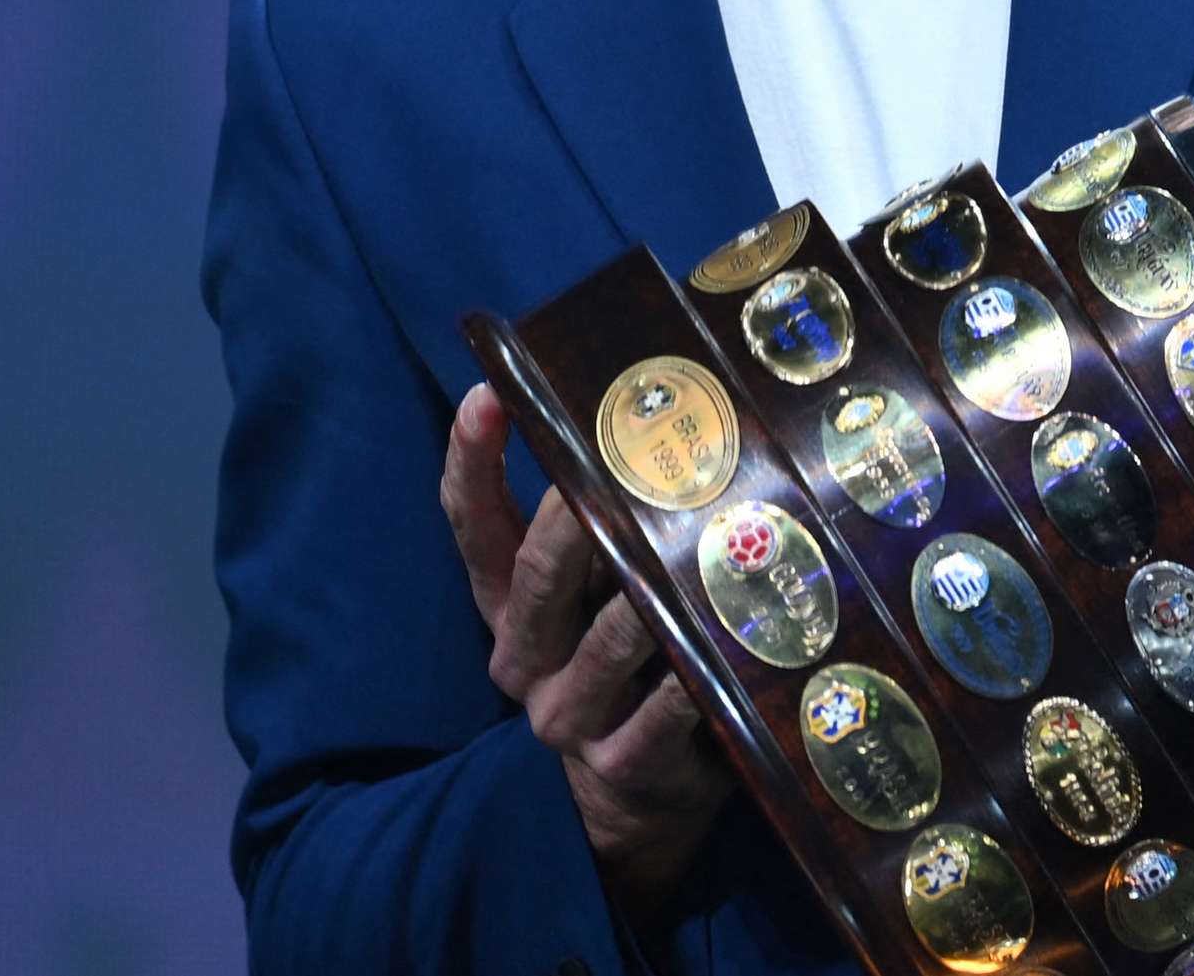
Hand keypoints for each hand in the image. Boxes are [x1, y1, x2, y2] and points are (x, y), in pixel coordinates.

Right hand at [441, 383, 736, 915]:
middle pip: (538, 577)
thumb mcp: (598, 595)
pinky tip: (720, 644)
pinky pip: (664, 712)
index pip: (473, 527)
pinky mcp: (624, 764)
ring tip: (693, 542)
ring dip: (650, 593)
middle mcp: (524, 660)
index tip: (487, 394)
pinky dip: (690, 677)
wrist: (633, 800)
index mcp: (507, 609)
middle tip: (617, 459)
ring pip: (608, 640)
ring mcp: (569, 716)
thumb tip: (653, 415)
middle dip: (574, 517)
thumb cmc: (626, 661)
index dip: (473, 462)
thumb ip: (605, 527)